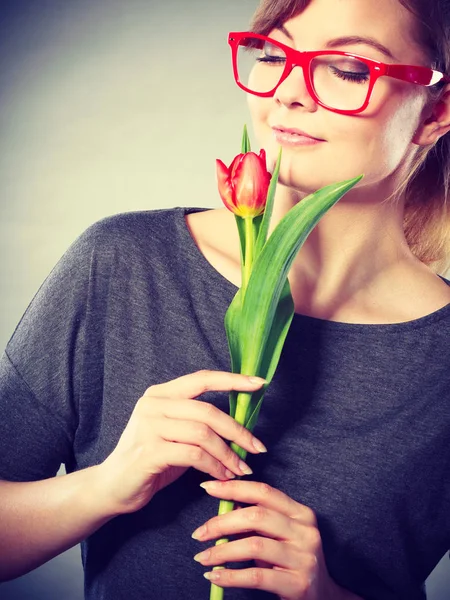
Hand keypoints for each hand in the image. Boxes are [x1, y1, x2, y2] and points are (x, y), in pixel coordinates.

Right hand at [98, 371, 266, 514]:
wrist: (111, 487)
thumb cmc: (150, 459)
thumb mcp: (175, 433)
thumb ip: (199, 422)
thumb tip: (240, 424)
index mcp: (160, 394)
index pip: (202, 378)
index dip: (233, 380)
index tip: (259, 384)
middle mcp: (153, 404)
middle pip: (208, 411)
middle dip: (238, 431)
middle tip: (257, 448)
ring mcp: (148, 427)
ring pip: (203, 434)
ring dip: (228, 454)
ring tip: (240, 469)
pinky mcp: (148, 452)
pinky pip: (194, 455)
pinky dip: (214, 466)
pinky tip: (222, 476)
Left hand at [192, 480, 356, 599]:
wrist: (323, 599)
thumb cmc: (292, 562)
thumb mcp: (280, 536)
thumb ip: (259, 521)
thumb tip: (224, 506)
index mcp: (301, 513)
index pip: (263, 491)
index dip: (233, 488)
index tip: (207, 488)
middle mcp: (305, 531)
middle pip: (256, 515)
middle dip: (222, 522)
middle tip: (199, 533)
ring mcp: (304, 557)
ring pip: (254, 545)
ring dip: (222, 551)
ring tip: (202, 557)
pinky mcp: (299, 583)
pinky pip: (257, 576)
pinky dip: (231, 575)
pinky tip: (215, 575)